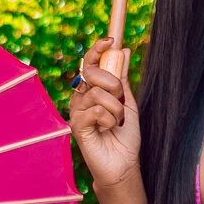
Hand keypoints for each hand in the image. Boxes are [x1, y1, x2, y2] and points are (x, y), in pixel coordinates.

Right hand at [70, 38, 139, 189]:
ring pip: (97, 93)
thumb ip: (122, 77)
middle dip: (113, 84)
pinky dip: (110, 120)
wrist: (124, 163)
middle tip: (120, 100)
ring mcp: (76, 110)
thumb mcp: (128, 101)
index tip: (110, 39)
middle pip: (92, 72)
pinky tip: (108, 129)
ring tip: (117, 122)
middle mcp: (81, 96)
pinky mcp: (76, 125)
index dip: (97, 48)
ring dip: (116, 108)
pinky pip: (96, 110)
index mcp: (92, 88)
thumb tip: (124, 50)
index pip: (90, 62)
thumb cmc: (125, 135)